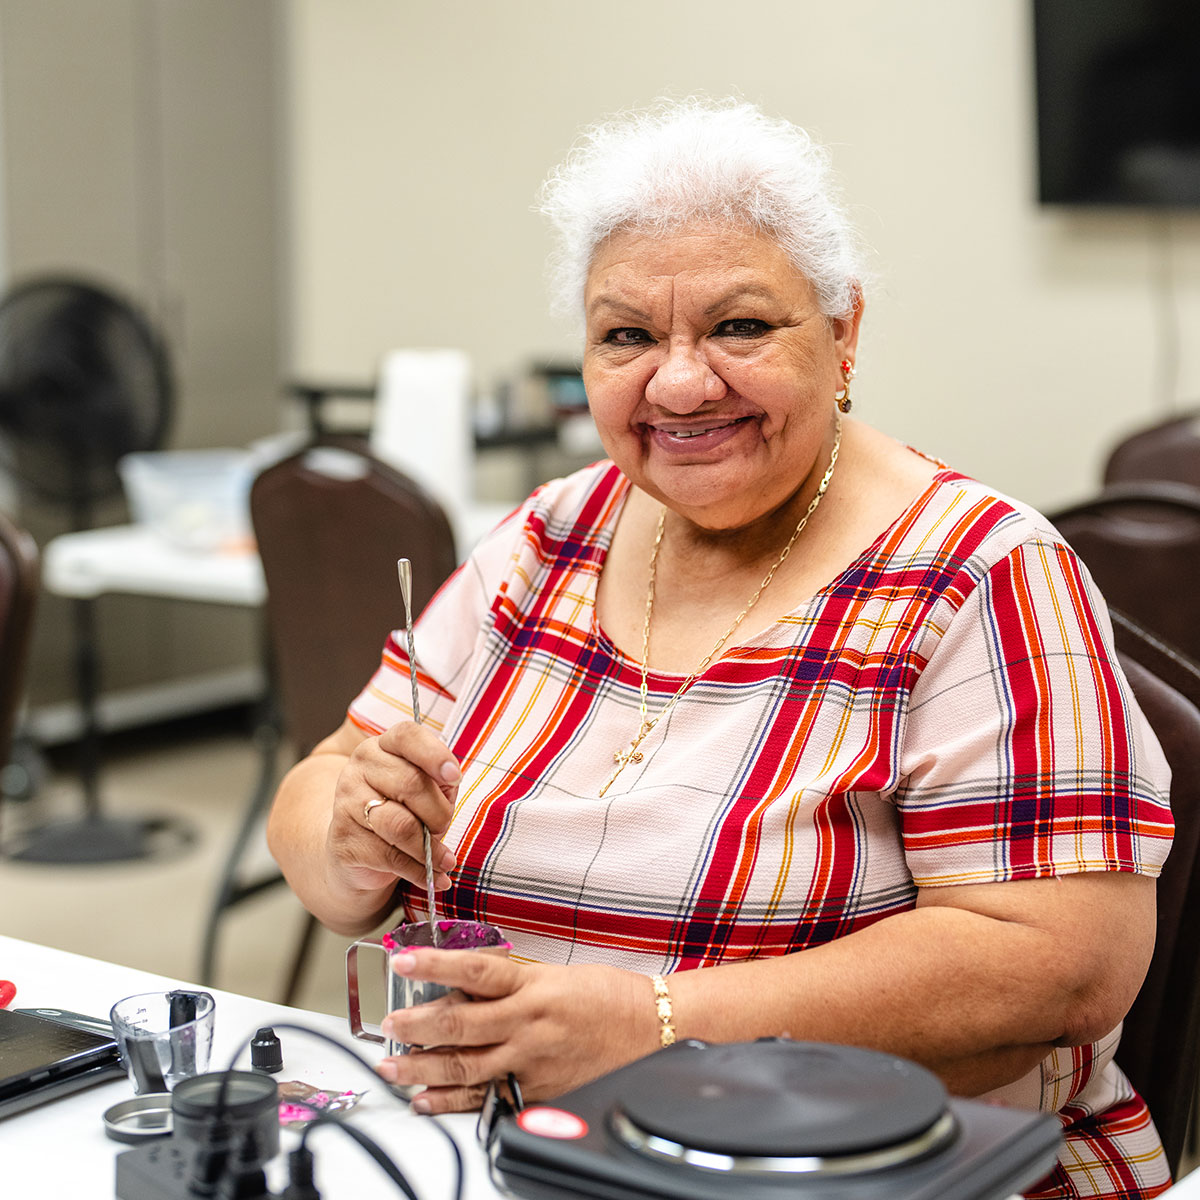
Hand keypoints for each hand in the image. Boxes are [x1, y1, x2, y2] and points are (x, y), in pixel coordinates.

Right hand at [324, 721, 459, 901]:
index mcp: (383, 746)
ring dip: (430, 848)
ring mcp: (345, 803)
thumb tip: (451, 781)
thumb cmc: (401, 812)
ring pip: (401, 825)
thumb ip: (440, 782)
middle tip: (445, 828)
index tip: (454, 777)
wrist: (356, 852)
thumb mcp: (426, 790)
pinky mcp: (343, 841)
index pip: (407, 736)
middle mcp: (359, 768)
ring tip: (445, 860)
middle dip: (439, 813)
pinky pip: (391, 857)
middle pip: (411, 784)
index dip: (434, 754)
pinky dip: (419, 871)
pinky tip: (433, 877)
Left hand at [375, 948, 655, 1112]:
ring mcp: (530, 1062)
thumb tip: (463, 985)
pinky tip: (427, 1100)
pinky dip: (451, 1102)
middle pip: (460, 1023)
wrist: (651, 1031)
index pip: (475, 969)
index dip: (435, 964)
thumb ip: (510, 983)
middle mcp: (528, 1024)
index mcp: (533, 987)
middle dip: (415, 1024)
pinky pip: (485, 1098)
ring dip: (422, 1066)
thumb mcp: (555, 976)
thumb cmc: (608, 998)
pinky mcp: (536, 1092)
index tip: (404, 960)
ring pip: (464, 1065)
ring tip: (392, 1064)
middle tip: (388, 1024)